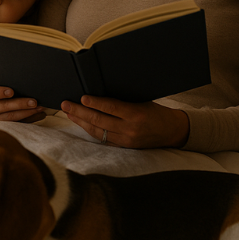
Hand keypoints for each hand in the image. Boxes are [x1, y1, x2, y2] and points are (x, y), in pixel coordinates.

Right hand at [0, 83, 43, 121]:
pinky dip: (31, 118)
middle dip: (20, 104)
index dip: (0, 92)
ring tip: (39, 108)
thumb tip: (21, 76)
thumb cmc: (2, 86)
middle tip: (33, 102)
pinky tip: (40, 114)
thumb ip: (7, 79)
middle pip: (5, 107)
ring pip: (13, 117)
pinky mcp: (8, 124)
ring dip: (28, 113)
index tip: (11, 92)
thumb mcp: (1, 81)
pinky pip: (20, 123)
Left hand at [61, 96, 189, 148]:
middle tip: (66, 105)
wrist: (172, 131)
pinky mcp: (124, 147)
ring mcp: (126, 140)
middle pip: (100, 120)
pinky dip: (90, 130)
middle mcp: (130, 129)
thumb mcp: (142, 101)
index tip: (82, 98)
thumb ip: (123, 100)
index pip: (111, 108)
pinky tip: (81, 123)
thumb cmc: (156, 111)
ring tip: (69, 113)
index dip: (95, 103)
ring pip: (98, 131)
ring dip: (81, 122)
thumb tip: (98, 92)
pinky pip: (103, 138)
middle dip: (80, 112)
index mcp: (137, 114)